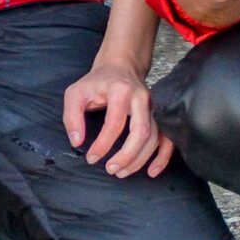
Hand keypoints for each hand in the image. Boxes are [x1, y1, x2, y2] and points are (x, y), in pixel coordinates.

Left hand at [62, 58, 174, 178]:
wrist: (120, 67)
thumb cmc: (97, 82)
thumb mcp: (76, 94)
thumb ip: (72, 117)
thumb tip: (77, 142)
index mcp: (121, 91)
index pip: (114, 122)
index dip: (103, 144)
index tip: (92, 158)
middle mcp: (142, 99)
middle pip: (140, 132)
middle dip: (126, 155)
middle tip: (111, 169)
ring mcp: (154, 107)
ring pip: (154, 138)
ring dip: (139, 159)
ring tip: (122, 172)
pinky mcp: (159, 115)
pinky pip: (167, 138)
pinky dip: (162, 156)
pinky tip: (152, 171)